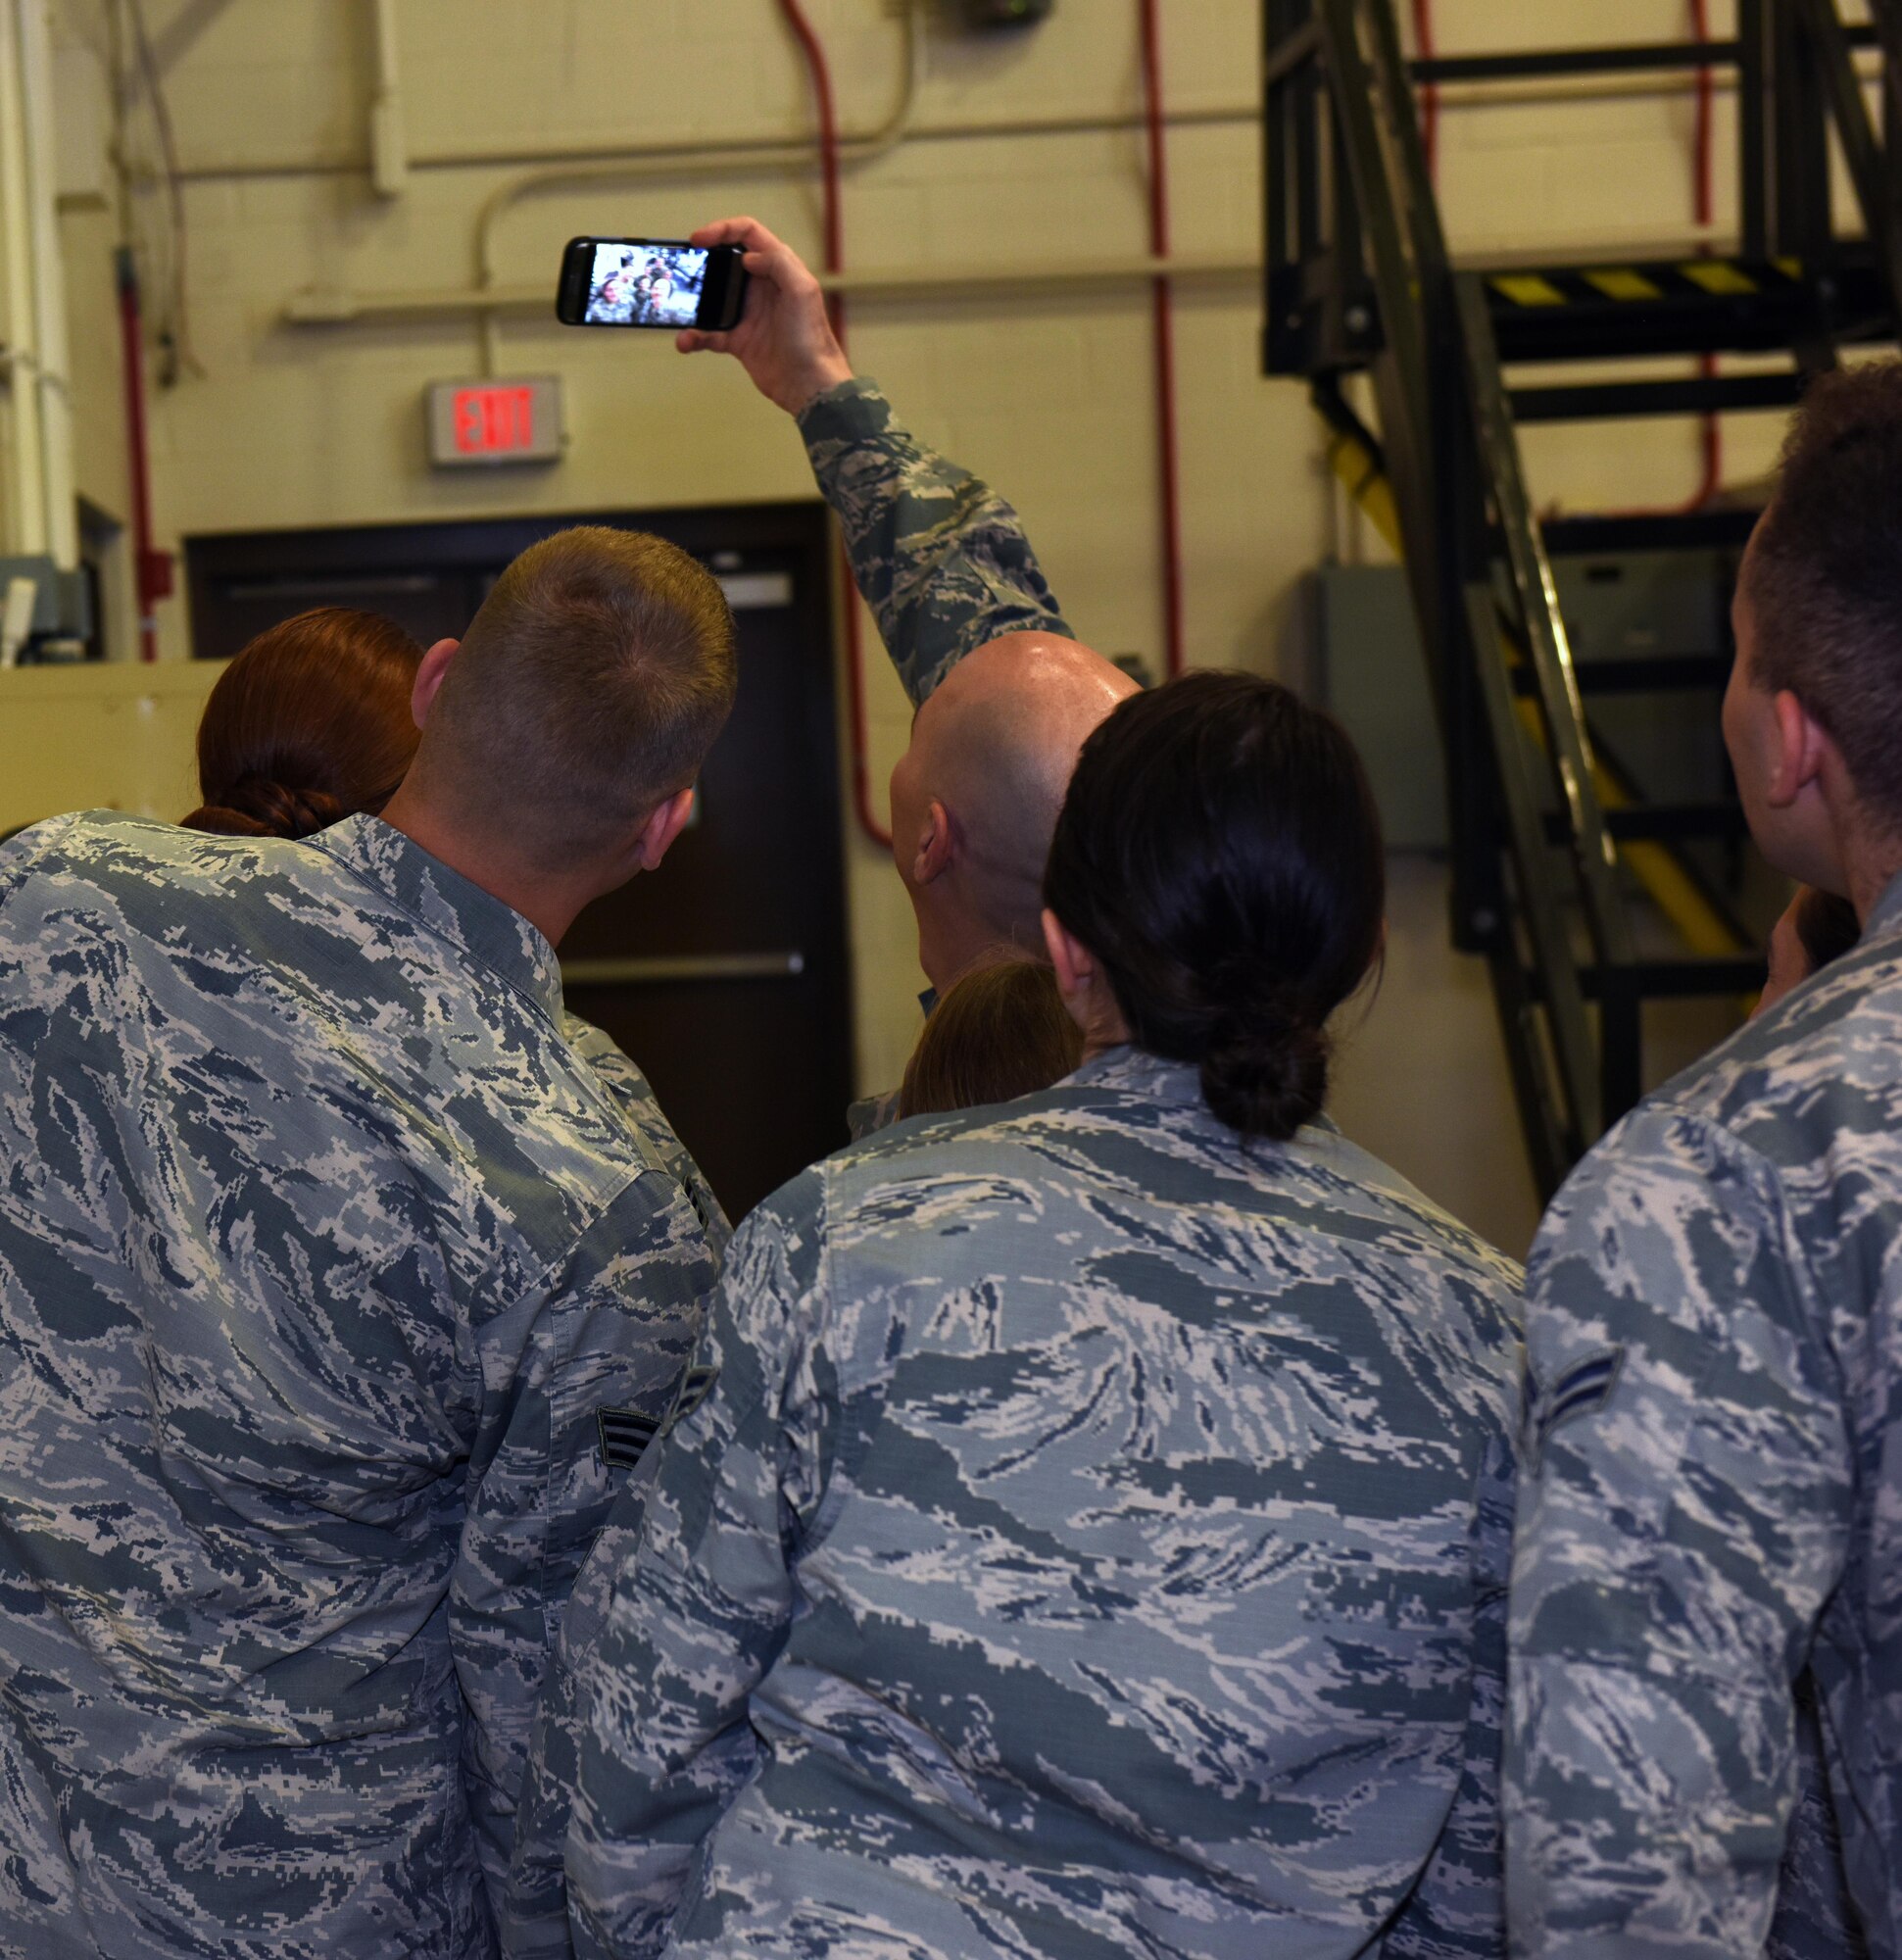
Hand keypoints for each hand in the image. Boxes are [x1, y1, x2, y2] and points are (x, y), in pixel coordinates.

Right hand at [676, 216, 852, 415]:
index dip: (722, 230)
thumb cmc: (812, 339)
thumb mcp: (803, 291)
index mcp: (778, 268)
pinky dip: (696, 336)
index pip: (748, 234)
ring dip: (693, 303)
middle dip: (702, 262)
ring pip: (712, 298)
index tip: (698, 239)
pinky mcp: (739, 340)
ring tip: (678, 307)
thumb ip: (778, 263)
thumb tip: (747, 256)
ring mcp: (748, 313)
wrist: (810, 385)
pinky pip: (710, 333)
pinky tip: (687, 341)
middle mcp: (761, 286)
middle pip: (725, 261)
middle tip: (682, 268)